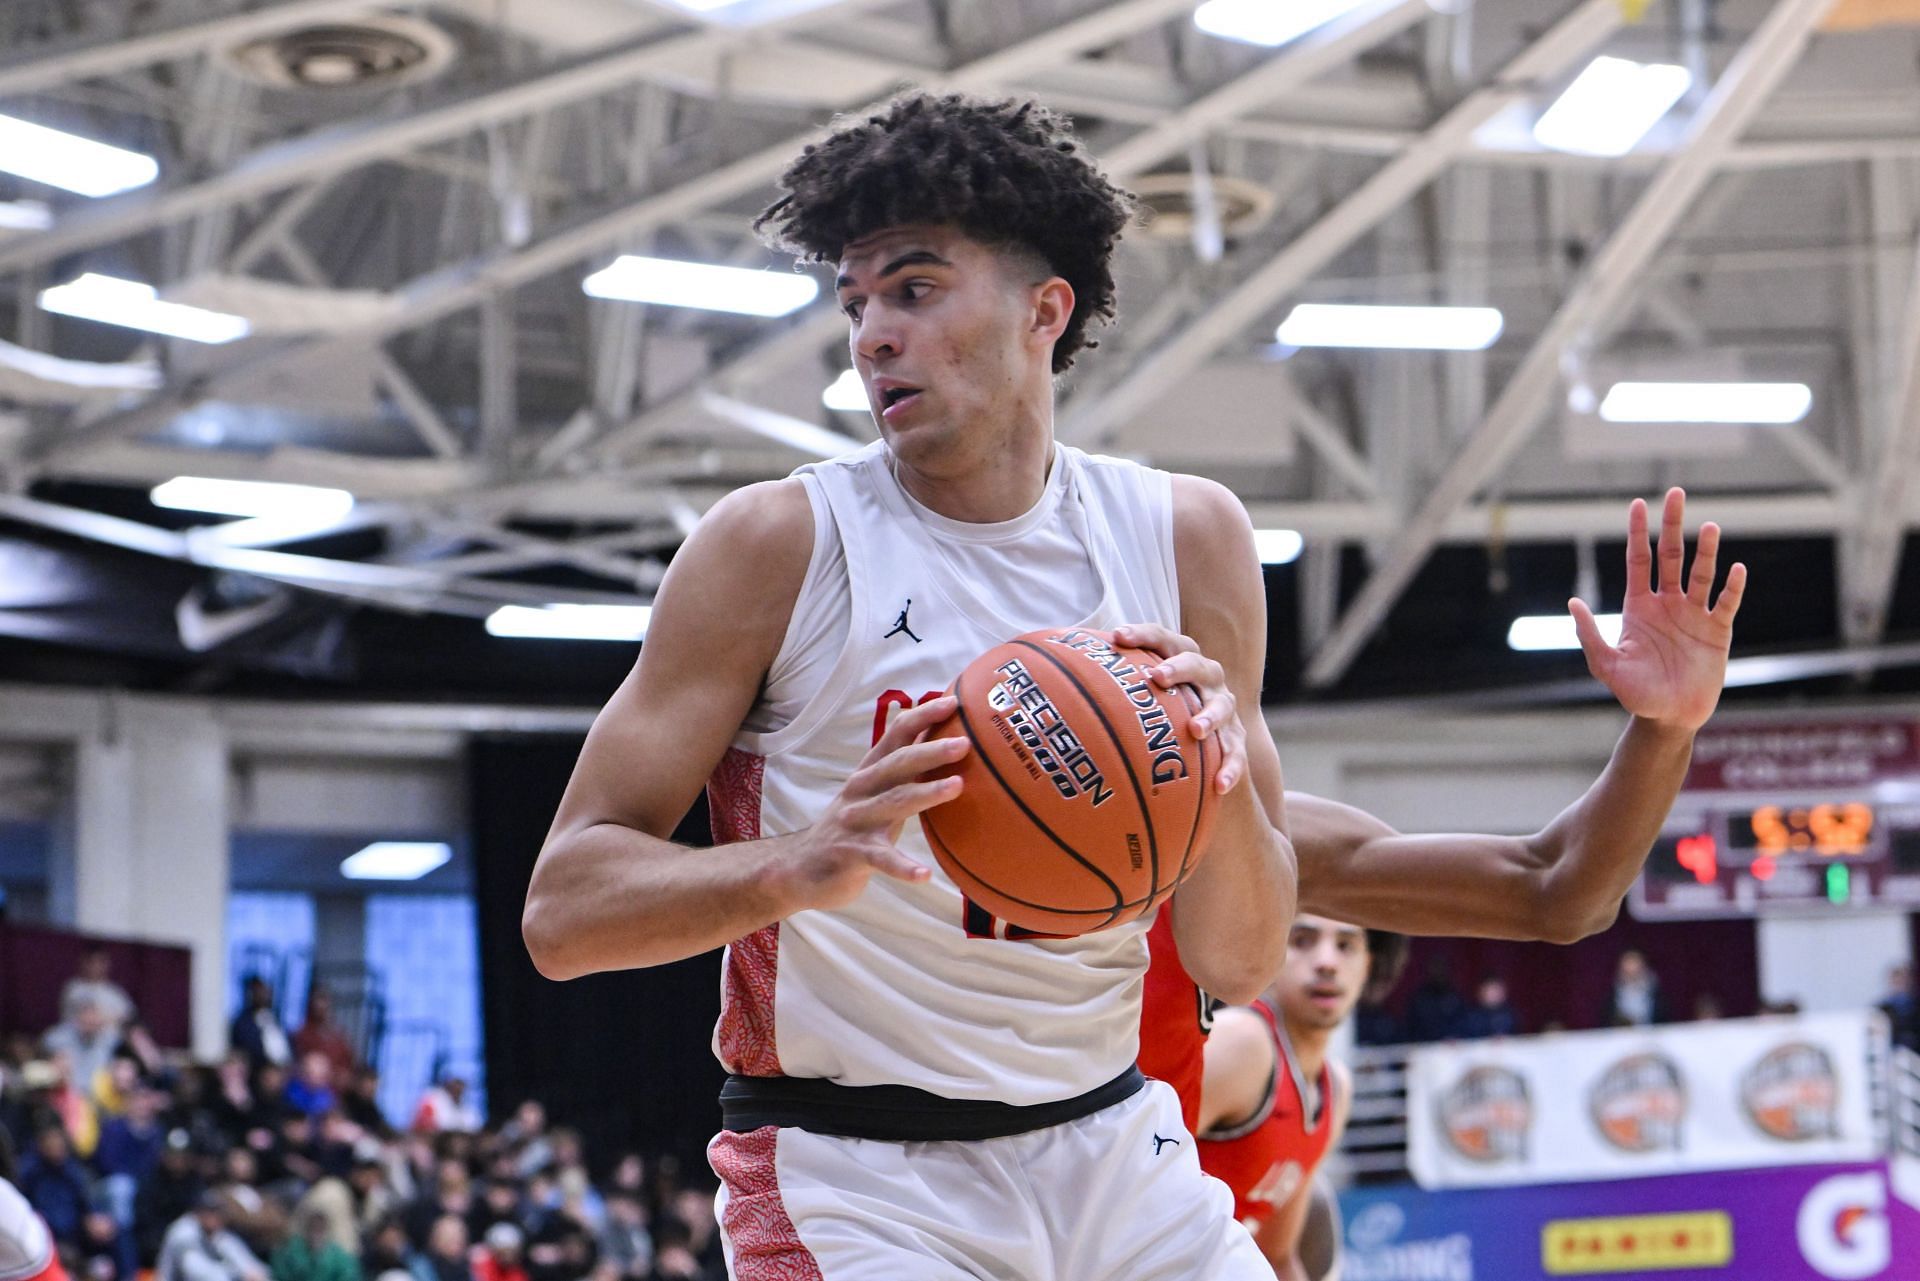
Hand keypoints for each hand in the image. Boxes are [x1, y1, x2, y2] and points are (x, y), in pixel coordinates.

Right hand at [782, 695, 967, 910]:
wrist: (798, 867)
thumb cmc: (852, 826)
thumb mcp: (875, 793)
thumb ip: (903, 771)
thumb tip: (943, 740)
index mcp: (870, 772)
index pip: (896, 735)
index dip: (923, 716)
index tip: (953, 702)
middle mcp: (861, 790)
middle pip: (898, 764)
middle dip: (931, 751)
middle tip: (965, 744)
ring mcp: (856, 821)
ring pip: (893, 803)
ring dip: (926, 793)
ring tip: (957, 786)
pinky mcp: (853, 854)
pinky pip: (881, 859)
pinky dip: (903, 867)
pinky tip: (924, 875)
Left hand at [1110, 623, 1245, 793]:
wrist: (1204, 732)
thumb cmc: (1157, 706)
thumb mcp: (1137, 692)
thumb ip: (1106, 682)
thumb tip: (1051, 667)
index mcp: (1181, 658)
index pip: (1164, 638)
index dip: (1142, 634)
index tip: (1117, 636)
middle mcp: (1206, 678)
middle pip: (1197, 664)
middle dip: (1178, 668)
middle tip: (1157, 676)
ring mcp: (1223, 706)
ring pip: (1222, 706)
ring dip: (1210, 716)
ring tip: (1195, 730)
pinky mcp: (1235, 738)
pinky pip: (1236, 753)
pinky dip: (1231, 768)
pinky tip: (1219, 786)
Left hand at [1570, 487, 1745, 730]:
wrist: (1668, 718)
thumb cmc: (1635, 694)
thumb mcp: (1607, 665)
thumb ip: (1590, 634)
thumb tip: (1573, 602)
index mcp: (1639, 606)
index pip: (1638, 560)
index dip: (1638, 532)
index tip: (1638, 503)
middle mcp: (1667, 603)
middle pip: (1671, 555)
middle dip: (1673, 525)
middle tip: (1677, 493)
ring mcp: (1694, 615)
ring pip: (1701, 574)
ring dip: (1707, 551)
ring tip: (1711, 527)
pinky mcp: (1717, 631)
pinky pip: (1726, 603)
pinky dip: (1732, 587)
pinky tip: (1736, 569)